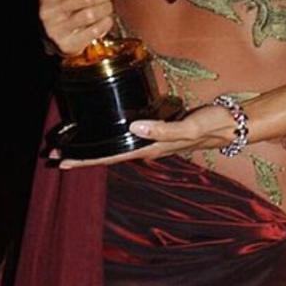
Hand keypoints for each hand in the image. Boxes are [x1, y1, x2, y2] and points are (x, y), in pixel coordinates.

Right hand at [38, 0, 122, 55]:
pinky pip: (95, 31)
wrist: (50, 32)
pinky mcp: (67, 44)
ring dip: (106, 8)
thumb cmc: (65, 1)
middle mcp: (49, 9)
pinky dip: (105, 23)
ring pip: (92, 14)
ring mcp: (56, 28)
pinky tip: (103, 19)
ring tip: (106, 5)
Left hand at [55, 103, 236, 169]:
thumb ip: (163, 129)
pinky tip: (103, 132)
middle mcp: (147, 148)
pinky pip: (126, 136)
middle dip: (81, 156)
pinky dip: (110, 136)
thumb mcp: (188, 127)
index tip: (61, 161)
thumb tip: (134, 128)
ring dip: (93, 149)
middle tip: (53, 154)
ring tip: (71, 146)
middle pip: (108, 155)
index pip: (111, 157)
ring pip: (115, 146)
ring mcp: (151, 140)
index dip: (86, 160)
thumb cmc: (211, 125)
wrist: (232, 124)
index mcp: (150, 149)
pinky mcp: (155, 130)